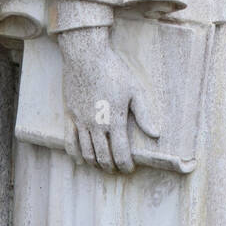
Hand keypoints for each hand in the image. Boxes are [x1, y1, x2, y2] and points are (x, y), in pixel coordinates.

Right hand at [58, 26, 159, 173]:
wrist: (86, 55)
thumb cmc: (113, 70)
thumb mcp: (134, 89)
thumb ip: (144, 114)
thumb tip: (156, 133)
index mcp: (115, 120)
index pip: (120, 153)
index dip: (126, 165)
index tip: (130, 169)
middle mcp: (96, 125)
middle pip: (103, 156)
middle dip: (111, 167)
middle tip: (117, 170)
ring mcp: (81, 121)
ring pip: (86, 152)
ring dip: (95, 163)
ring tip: (102, 167)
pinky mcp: (69, 115)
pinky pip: (69, 141)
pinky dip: (75, 154)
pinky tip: (80, 160)